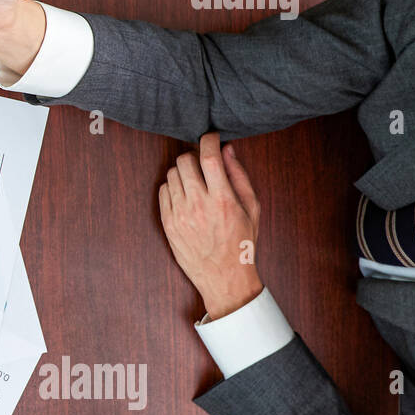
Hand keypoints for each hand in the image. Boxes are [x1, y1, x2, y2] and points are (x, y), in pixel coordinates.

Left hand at [158, 133, 263, 319]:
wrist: (223, 276)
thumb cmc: (241, 242)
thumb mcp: (251, 209)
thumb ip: (239, 176)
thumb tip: (228, 149)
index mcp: (222, 200)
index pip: (209, 158)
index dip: (208, 141)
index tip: (211, 137)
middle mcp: (198, 205)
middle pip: (185, 161)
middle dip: (194, 156)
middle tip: (203, 163)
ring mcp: (179, 214)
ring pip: (171, 174)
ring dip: (183, 171)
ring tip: (195, 181)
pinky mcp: (168, 223)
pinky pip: (163, 191)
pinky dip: (173, 186)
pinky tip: (185, 194)